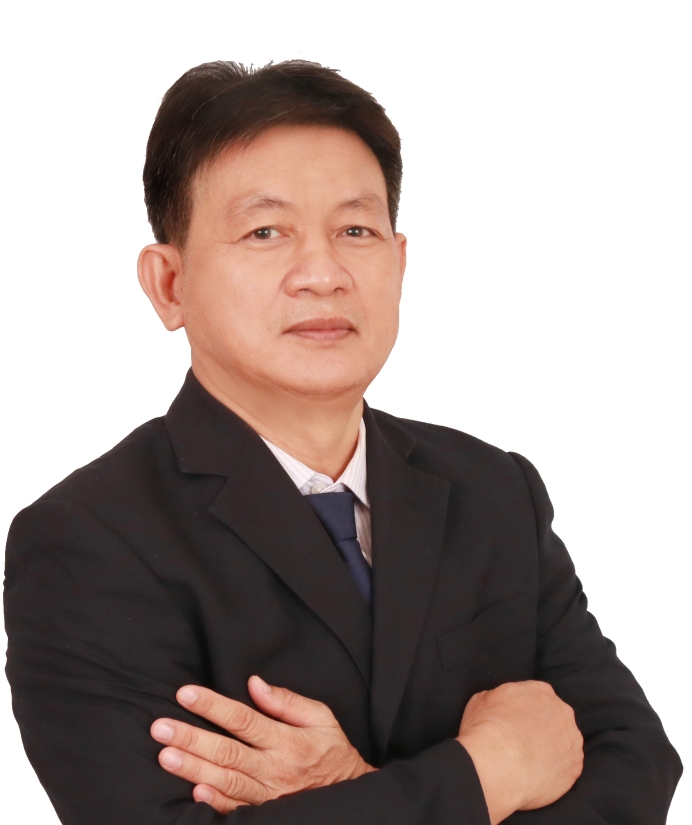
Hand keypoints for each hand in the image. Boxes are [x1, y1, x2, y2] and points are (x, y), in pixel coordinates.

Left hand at [151, 676, 374, 812]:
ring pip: (225, 781)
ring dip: (193, 769)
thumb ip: (287, 701)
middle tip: (161, 727)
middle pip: (227, 751)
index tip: (185, 694)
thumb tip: (254, 683)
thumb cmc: (331, 752)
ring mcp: (267, 795)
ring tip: (165, 756)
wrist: (350, 796)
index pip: (243, 719)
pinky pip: (236, 811)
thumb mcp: (321, 717)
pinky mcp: (264, 815)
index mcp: (287, 740)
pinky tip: (194, 794)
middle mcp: (274, 768)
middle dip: (191, 738)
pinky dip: (215, 804)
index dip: (213, 706)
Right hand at [457, 680, 583, 824]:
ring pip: (563, 743)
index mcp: (541, 691)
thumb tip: (500, 707)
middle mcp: (562, 712)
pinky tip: (536, 776)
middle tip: (523, 742)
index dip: (526, 711)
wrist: (497, 764)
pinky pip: (566, 768)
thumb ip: (498, 698)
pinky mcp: (575, 768)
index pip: (538, 696)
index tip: (517, 722)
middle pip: (555, 718)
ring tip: (529, 762)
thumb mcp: (482, 700)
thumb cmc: (486, 729)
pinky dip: (555, 772)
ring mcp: (572, 741)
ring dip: (551, 750)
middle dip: (542, 729)